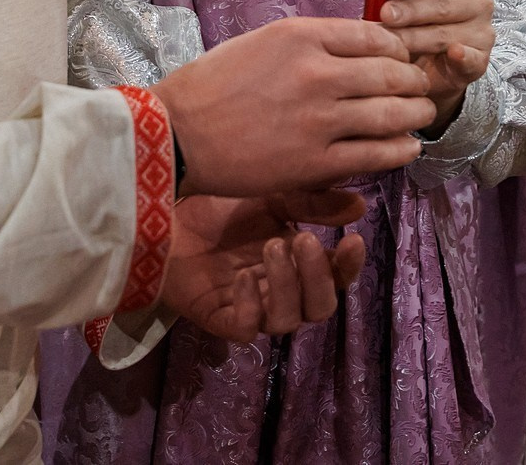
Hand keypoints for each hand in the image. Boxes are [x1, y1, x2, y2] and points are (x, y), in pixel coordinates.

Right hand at [155, 16, 435, 196]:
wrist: (178, 134)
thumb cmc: (212, 85)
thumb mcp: (261, 42)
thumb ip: (311, 44)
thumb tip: (357, 49)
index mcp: (302, 36)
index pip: (376, 35)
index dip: (399, 49)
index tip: (402, 59)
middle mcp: (317, 73)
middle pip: (392, 73)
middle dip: (415, 82)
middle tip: (421, 89)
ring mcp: (319, 119)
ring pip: (392, 114)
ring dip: (416, 115)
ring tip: (421, 116)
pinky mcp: (316, 162)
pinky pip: (376, 154)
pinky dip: (400, 150)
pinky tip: (407, 148)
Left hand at [160, 191, 367, 342]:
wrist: (166, 214)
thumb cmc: (222, 209)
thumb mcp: (272, 197)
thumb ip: (311, 202)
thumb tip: (359, 204)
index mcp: (299, 265)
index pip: (336, 277)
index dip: (348, 265)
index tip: (352, 239)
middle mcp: (281, 292)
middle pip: (319, 307)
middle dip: (318, 277)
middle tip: (303, 239)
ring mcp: (251, 308)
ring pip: (287, 321)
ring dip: (286, 286)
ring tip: (271, 247)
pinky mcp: (219, 318)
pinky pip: (245, 328)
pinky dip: (250, 305)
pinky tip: (242, 276)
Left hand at [377, 0, 494, 133]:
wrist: (434, 64)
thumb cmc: (419, 24)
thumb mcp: (410, 3)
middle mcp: (477, 2)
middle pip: (442, 4)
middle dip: (410, 10)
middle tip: (386, 14)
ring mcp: (482, 32)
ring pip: (446, 33)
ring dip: (417, 37)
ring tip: (392, 42)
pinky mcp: (482, 60)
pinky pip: (472, 59)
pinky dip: (463, 57)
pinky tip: (453, 53)